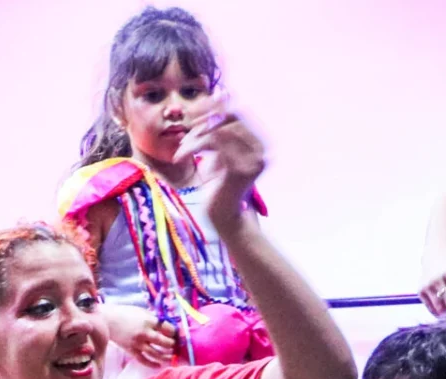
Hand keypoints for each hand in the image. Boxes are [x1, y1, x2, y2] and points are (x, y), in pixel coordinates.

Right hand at [117, 308, 177, 365]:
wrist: (107, 320)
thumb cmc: (125, 313)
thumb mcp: (142, 311)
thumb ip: (153, 319)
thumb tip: (167, 326)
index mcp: (149, 321)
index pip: (168, 329)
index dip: (175, 332)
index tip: (177, 334)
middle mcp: (145, 333)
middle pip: (165, 343)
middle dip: (172, 345)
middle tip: (175, 345)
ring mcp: (138, 344)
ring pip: (156, 354)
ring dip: (166, 356)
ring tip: (171, 356)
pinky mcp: (131, 351)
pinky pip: (144, 360)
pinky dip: (152, 364)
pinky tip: (159, 365)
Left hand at [176, 97, 266, 232]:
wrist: (223, 218)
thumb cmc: (220, 185)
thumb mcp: (221, 151)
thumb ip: (222, 127)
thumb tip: (221, 93)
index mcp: (262, 143)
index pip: (240, 112)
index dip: (217, 105)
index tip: (196, 109)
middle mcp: (263, 149)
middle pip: (231, 117)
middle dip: (205, 119)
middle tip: (187, 126)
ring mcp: (254, 160)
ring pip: (219, 130)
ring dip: (195, 137)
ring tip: (183, 148)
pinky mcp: (240, 170)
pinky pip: (213, 144)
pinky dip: (193, 147)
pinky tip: (182, 157)